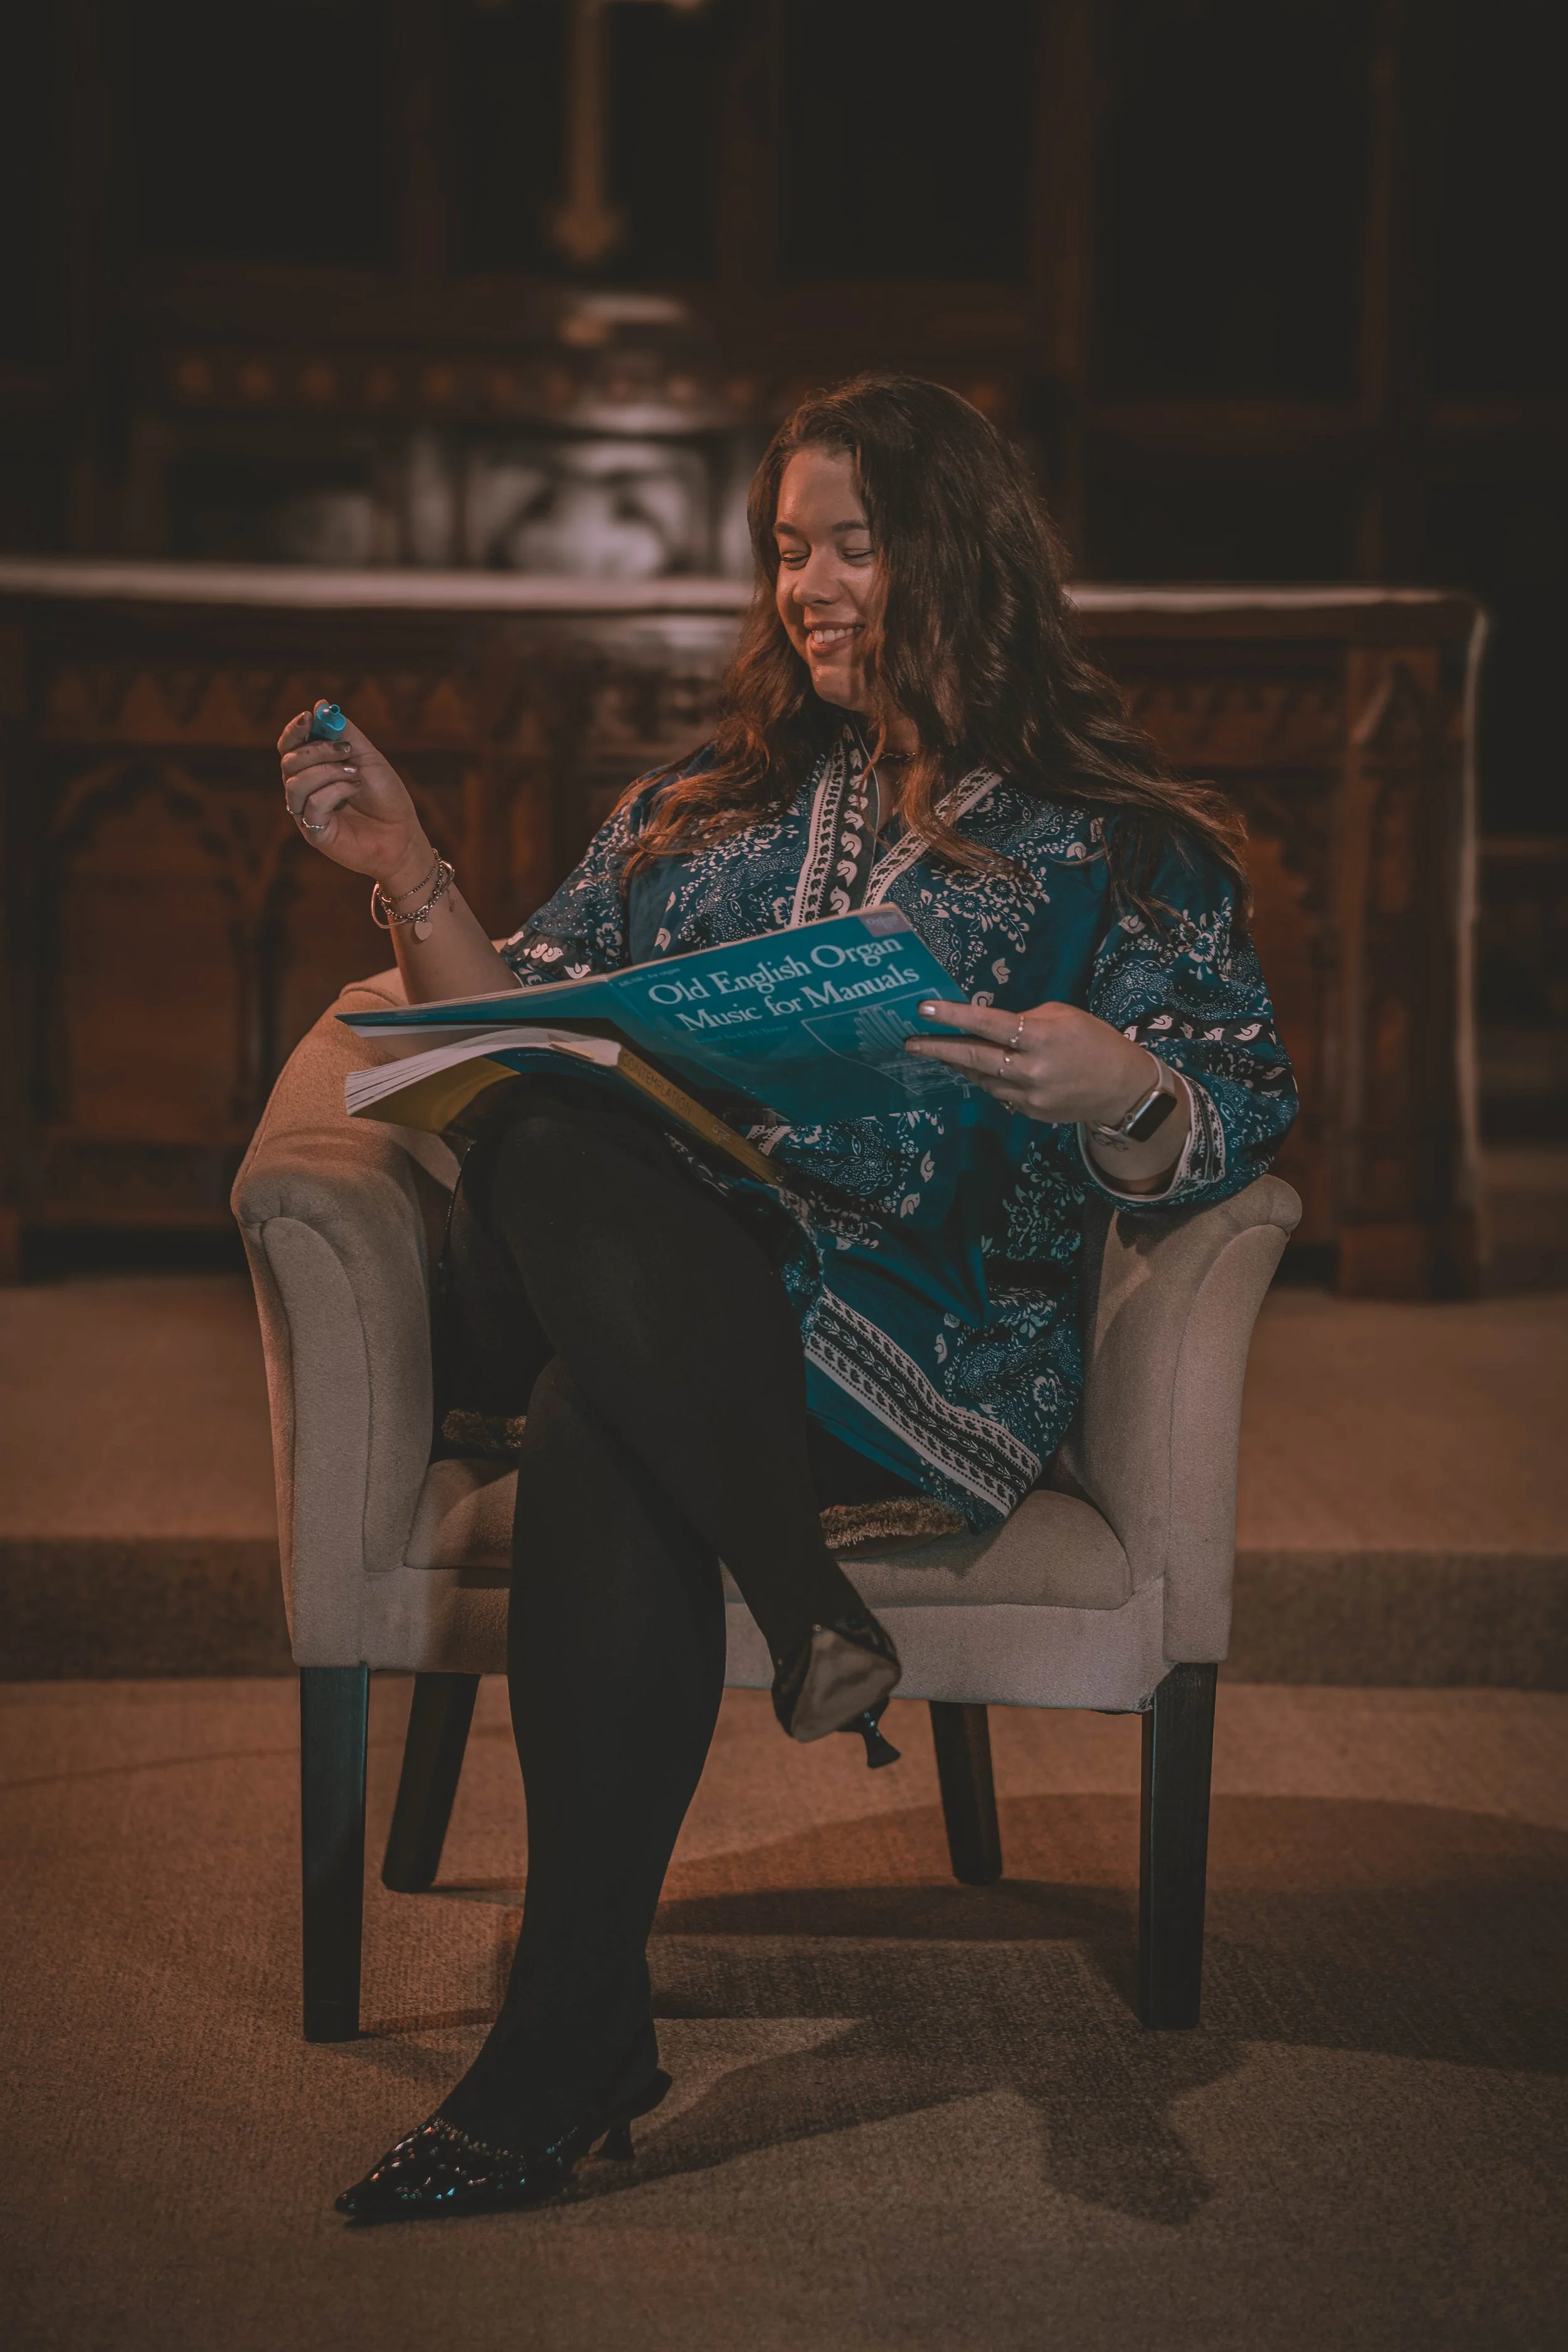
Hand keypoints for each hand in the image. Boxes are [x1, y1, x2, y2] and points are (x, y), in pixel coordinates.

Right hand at [277, 707, 431, 895]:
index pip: (289, 746)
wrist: (402, 834)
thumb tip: (320, 704)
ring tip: (355, 775)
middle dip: (317, 750)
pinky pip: (311, 804)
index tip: (309, 717)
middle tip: (346, 749)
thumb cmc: (385, 796)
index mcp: (314, 769)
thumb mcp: (367, 757)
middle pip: (288, 761)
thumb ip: (344, 733)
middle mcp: (305, 789)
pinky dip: (334, 791)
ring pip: (295, 782)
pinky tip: (353, 791)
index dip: (295, 730)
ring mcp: (306, 812)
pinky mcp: (314, 832)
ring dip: (328, 771)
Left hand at [904, 997, 1157, 1125]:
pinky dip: (986, 1079)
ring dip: (959, 1064)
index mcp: (1041, 1037)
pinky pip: (998, 1093)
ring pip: (981, 1078)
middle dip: (938, 1049)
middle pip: (974, 1057)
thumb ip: (1024, 1021)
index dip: (954, 1016)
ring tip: (940, 1051)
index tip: (924, 1009)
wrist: (1122, 1088)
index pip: (989, 1024)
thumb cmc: (1093, 1040)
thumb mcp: (1062, 1015)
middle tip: (910, 1043)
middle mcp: (1031, 1070)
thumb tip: (989, 1028)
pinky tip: (976, 1068)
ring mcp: (1029, 1096)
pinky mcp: (1029, 1112)